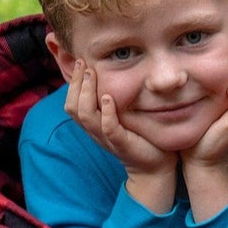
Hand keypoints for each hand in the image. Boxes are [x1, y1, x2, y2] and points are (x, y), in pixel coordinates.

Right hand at [64, 59, 174, 179]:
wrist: (155, 166)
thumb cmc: (140, 138)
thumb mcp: (123, 116)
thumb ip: (114, 102)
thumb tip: (114, 76)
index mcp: (93, 123)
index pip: (72, 101)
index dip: (73, 82)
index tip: (79, 62)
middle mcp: (95, 130)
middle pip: (73, 107)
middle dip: (76, 83)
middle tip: (82, 63)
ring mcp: (107, 138)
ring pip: (85, 115)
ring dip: (86, 93)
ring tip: (91, 74)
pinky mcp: (121, 144)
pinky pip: (108, 128)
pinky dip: (106, 112)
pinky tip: (108, 98)